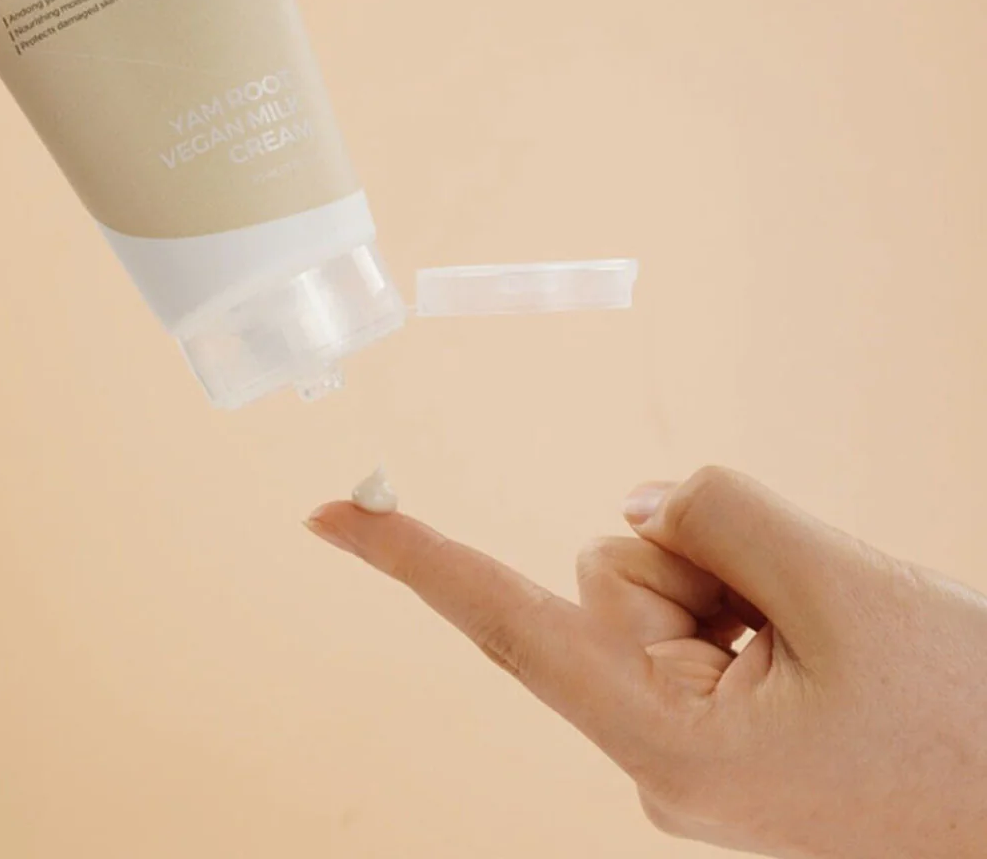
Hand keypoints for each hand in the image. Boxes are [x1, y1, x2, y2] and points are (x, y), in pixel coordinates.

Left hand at [307, 467, 986, 857]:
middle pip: (612, 568)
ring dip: (737, 579)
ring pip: (657, 577)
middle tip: (811, 617)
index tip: (329, 513)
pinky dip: (749, 598)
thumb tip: (634, 504)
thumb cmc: (961, 721)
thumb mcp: (839, 588)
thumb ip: (713, 514)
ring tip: (827, 642)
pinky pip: (697, 606)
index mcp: (661, 739)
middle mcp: (648, 749)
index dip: (413, 561)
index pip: (506, 625)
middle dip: (697, 556)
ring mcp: (680, 740)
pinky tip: (816, 648)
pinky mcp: (712, 722)